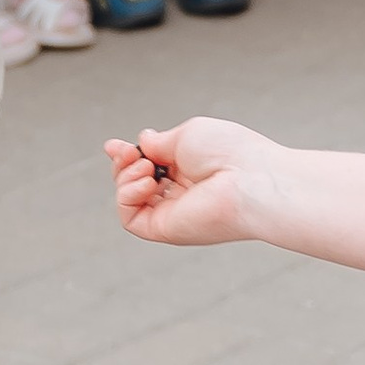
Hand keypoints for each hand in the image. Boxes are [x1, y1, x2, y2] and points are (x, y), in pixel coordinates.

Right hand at [107, 116, 285, 245]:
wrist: (250, 180)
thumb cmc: (232, 154)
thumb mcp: (187, 135)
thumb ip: (159, 142)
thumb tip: (142, 143)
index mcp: (191, 168)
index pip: (149, 164)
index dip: (128, 154)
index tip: (114, 145)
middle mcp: (182, 192)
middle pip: (135, 180)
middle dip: (124, 163)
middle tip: (131, 153)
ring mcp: (173, 212)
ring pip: (129, 198)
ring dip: (125, 177)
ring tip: (146, 167)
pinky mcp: (166, 229)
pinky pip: (129, 218)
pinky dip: (126, 196)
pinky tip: (145, 182)